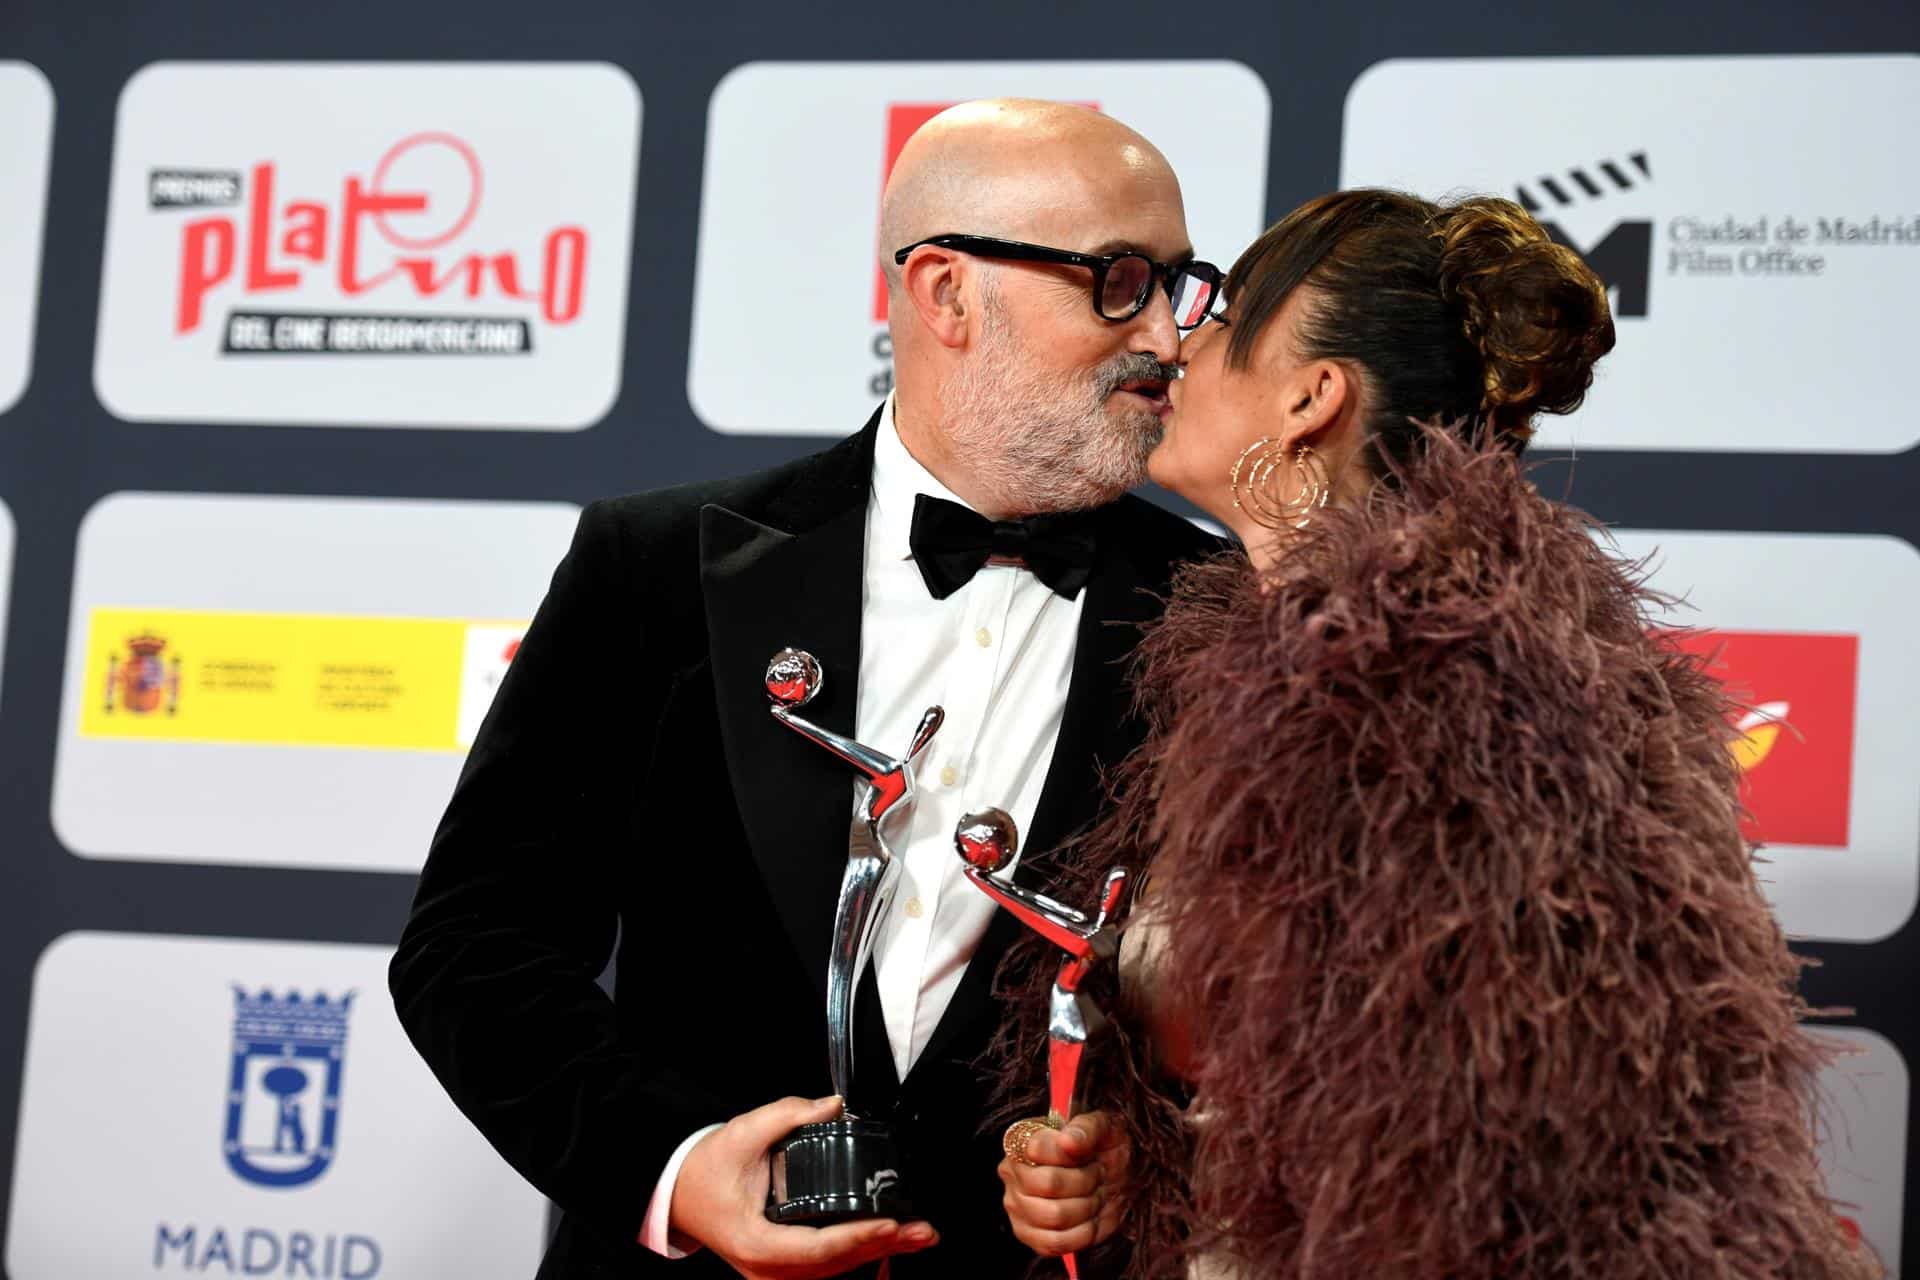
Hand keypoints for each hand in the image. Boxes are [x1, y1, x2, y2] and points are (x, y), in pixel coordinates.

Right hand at [669, 1095, 937, 1277]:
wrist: (682, 1193)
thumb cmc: (708, 1168)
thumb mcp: (743, 1132)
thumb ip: (789, 1115)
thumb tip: (836, 1105)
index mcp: (756, 1243)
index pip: (817, 1248)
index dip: (857, 1238)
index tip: (892, 1223)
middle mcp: (768, 1269)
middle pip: (834, 1265)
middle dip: (883, 1247)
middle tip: (925, 1231)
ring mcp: (777, 1273)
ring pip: (834, 1269)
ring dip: (878, 1251)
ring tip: (920, 1234)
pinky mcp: (786, 1266)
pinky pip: (827, 1264)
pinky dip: (859, 1250)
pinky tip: (891, 1237)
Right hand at [999, 1111, 1128, 1257]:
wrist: (1115, 1180)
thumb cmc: (1103, 1149)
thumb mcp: (1103, 1127)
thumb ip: (1085, 1128)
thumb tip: (1067, 1141)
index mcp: (1023, 1139)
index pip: (1037, 1149)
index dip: (1069, 1154)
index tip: (1088, 1154)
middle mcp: (1012, 1172)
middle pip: (1048, 1184)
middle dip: (1084, 1181)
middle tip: (1095, 1174)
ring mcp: (1017, 1206)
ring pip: (1054, 1216)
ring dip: (1086, 1207)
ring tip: (1092, 1195)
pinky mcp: (1029, 1235)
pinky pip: (1055, 1242)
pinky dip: (1081, 1233)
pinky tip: (1088, 1219)